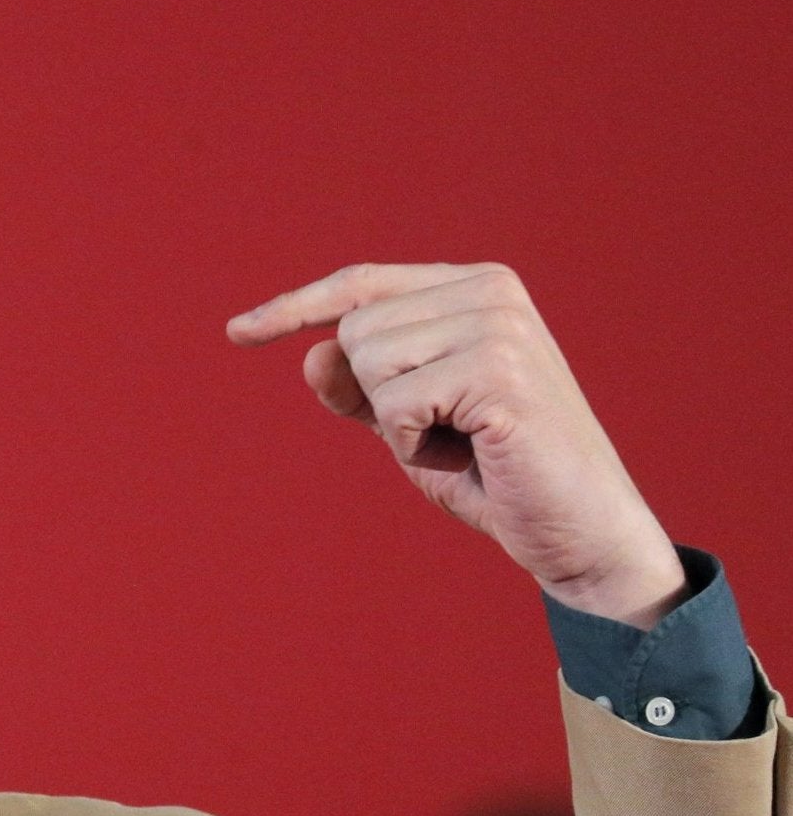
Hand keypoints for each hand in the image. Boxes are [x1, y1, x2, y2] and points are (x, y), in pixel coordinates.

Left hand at [228, 262, 686, 628]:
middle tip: (445, 431)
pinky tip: (471, 452)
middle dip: (375, 396)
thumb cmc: (493, 474)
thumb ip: (358, 386)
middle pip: (354, 330)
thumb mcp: (407, 423)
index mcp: (474, 287)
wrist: (578, 531)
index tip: (236, 333)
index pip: (361, 284)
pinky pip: (394, 403)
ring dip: (397, 423)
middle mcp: (491, 290)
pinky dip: (413, 444)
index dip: (294, 307)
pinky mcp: (498, 370)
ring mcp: (498, 325)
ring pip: (368, 363)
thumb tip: (311, 352)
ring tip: (462, 441)